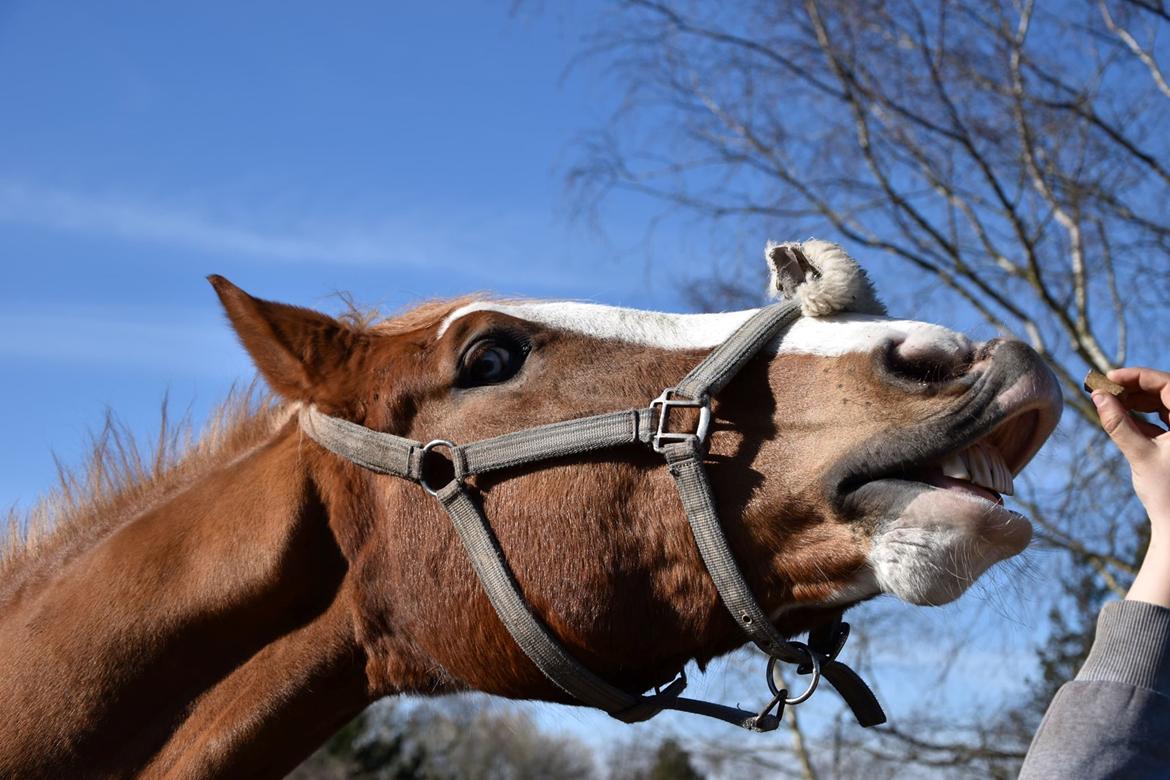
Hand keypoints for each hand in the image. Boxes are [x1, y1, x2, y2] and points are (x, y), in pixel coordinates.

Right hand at [1093, 367, 1169, 606]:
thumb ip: (1118, 424)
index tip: (1110, 377)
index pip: (1168, 383)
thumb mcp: (1140, 455)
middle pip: (1167, 392)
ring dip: (1137, 403)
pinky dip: (1144, 419)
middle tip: (1103, 389)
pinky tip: (1121, 420)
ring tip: (1108, 404)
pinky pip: (1166, 423)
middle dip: (1134, 389)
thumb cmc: (1167, 495)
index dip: (1138, 376)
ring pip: (1166, 406)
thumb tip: (1099, 397)